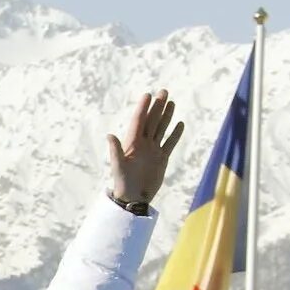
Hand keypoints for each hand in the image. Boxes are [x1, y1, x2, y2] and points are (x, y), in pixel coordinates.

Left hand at [106, 89, 183, 206]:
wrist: (134, 198)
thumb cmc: (123, 183)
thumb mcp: (118, 167)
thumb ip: (115, 151)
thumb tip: (109, 135)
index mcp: (132, 144)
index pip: (138, 122)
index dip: (143, 108)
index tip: (147, 94)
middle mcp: (143, 144)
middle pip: (152, 121)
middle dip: (157, 106)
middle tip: (163, 91)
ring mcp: (153, 150)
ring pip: (161, 129)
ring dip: (166, 116)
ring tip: (171, 102)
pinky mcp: (162, 158)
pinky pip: (170, 143)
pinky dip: (175, 134)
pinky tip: (180, 123)